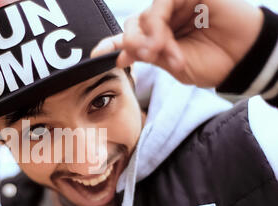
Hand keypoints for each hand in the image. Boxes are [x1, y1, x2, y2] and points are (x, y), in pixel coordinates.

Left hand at [92, 0, 263, 86]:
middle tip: (150, 58)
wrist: (243, 58)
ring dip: (147, 38)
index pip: (129, 38)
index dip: (110, 43)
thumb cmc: (213, 62)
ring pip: (144, 16)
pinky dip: (157, 25)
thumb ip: (149, 56)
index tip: (95, 55)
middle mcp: (163, 21)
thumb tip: (120, 55)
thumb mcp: (175, 66)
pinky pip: (160, 3)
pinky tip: (165, 42)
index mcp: (158, 39)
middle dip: (134, 45)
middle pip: (132, 26)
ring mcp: (174, 7)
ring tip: (161, 53)